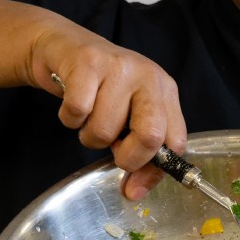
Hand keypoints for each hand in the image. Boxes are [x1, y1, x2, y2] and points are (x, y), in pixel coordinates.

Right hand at [31, 27, 185, 196]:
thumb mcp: (128, 114)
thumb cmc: (100, 88)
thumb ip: (139, 151)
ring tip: (88, 115)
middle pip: (150, 136)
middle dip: (127, 158)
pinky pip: (77, 113)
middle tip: (113, 150)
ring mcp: (119, 67)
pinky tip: (73, 103)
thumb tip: (134, 191)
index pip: (175, 142)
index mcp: (165, 91)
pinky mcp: (87, 63)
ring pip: (104, 130)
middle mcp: (148, 76)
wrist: (64, 47)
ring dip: (88, 134)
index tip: (133, 185)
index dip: (153, 171)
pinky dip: (69, 118)